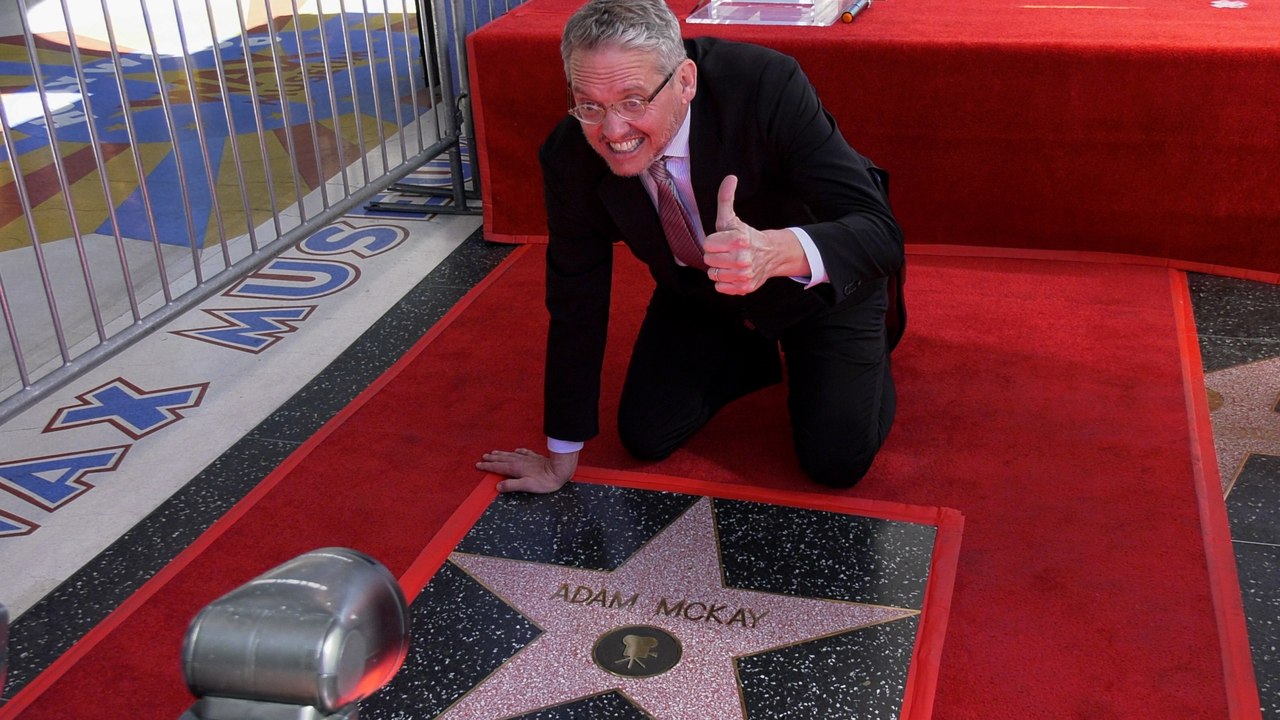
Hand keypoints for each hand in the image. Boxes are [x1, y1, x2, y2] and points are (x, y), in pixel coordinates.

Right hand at [477, 448, 577, 493]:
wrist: (559, 470)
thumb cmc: (544, 481)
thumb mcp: (526, 486)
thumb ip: (511, 486)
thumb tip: (498, 486)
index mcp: (515, 468)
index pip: (497, 467)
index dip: (487, 466)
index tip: (478, 465)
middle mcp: (519, 461)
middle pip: (502, 459)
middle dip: (491, 459)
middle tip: (483, 457)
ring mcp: (527, 458)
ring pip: (510, 455)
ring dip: (501, 454)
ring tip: (494, 452)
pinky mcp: (535, 457)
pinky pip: (523, 452)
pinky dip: (518, 451)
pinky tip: (516, 450)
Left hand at [703, 175, 808, 294]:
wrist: (771, 255)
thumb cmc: (745, 236)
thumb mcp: (732, 218)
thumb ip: (726, 199)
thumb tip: (730, 177)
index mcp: (738, 240)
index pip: (707, 245)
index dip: (713, 242)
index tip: (723, 241)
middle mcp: (742, 259)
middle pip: (708, 260)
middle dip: (715, 255)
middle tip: (727, 252)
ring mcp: (744, 275)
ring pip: (713, 274)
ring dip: (719, 269)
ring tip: (730, 263)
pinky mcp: (744, 287)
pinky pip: (719, 287)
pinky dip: (724, 282)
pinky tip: (733, 274)